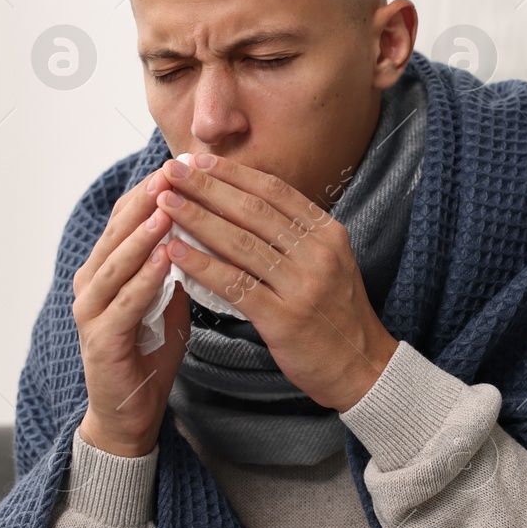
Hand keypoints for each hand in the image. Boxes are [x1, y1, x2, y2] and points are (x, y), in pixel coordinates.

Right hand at [71, 168, 191, 456]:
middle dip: (146, 201)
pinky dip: (144, 280)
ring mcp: (91, 312)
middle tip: (172, 172)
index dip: (151, 191)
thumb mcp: (167, 299)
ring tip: (168, 207)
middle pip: (117, 233)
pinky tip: (166, 260)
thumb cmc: (150, 352)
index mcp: (106, 269)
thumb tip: (202, 226)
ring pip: (116, 263)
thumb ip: (175, 265)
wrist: (130, 412)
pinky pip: (124, 303)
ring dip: (142, 234)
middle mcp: (91, 284)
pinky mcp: (100, 340)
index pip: (126, 219)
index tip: (181, 164)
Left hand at [150, 152, 398, 411]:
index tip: (198, 160)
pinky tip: (175, 252)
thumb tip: (240, 204)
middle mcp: (317, 253)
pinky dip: (201, 265)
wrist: (361, 367)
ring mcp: (302, 286)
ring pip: (240, 243)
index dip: (233, 173)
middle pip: (252, 211)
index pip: (273, 191)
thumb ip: (292, 235)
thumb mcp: (327, 262)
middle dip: (206, 187)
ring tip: (165, 204)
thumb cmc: (335, 314)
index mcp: (327, 233)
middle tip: (170, 170)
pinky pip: (234, 285)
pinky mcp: (284, 319)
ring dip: (197, 219)